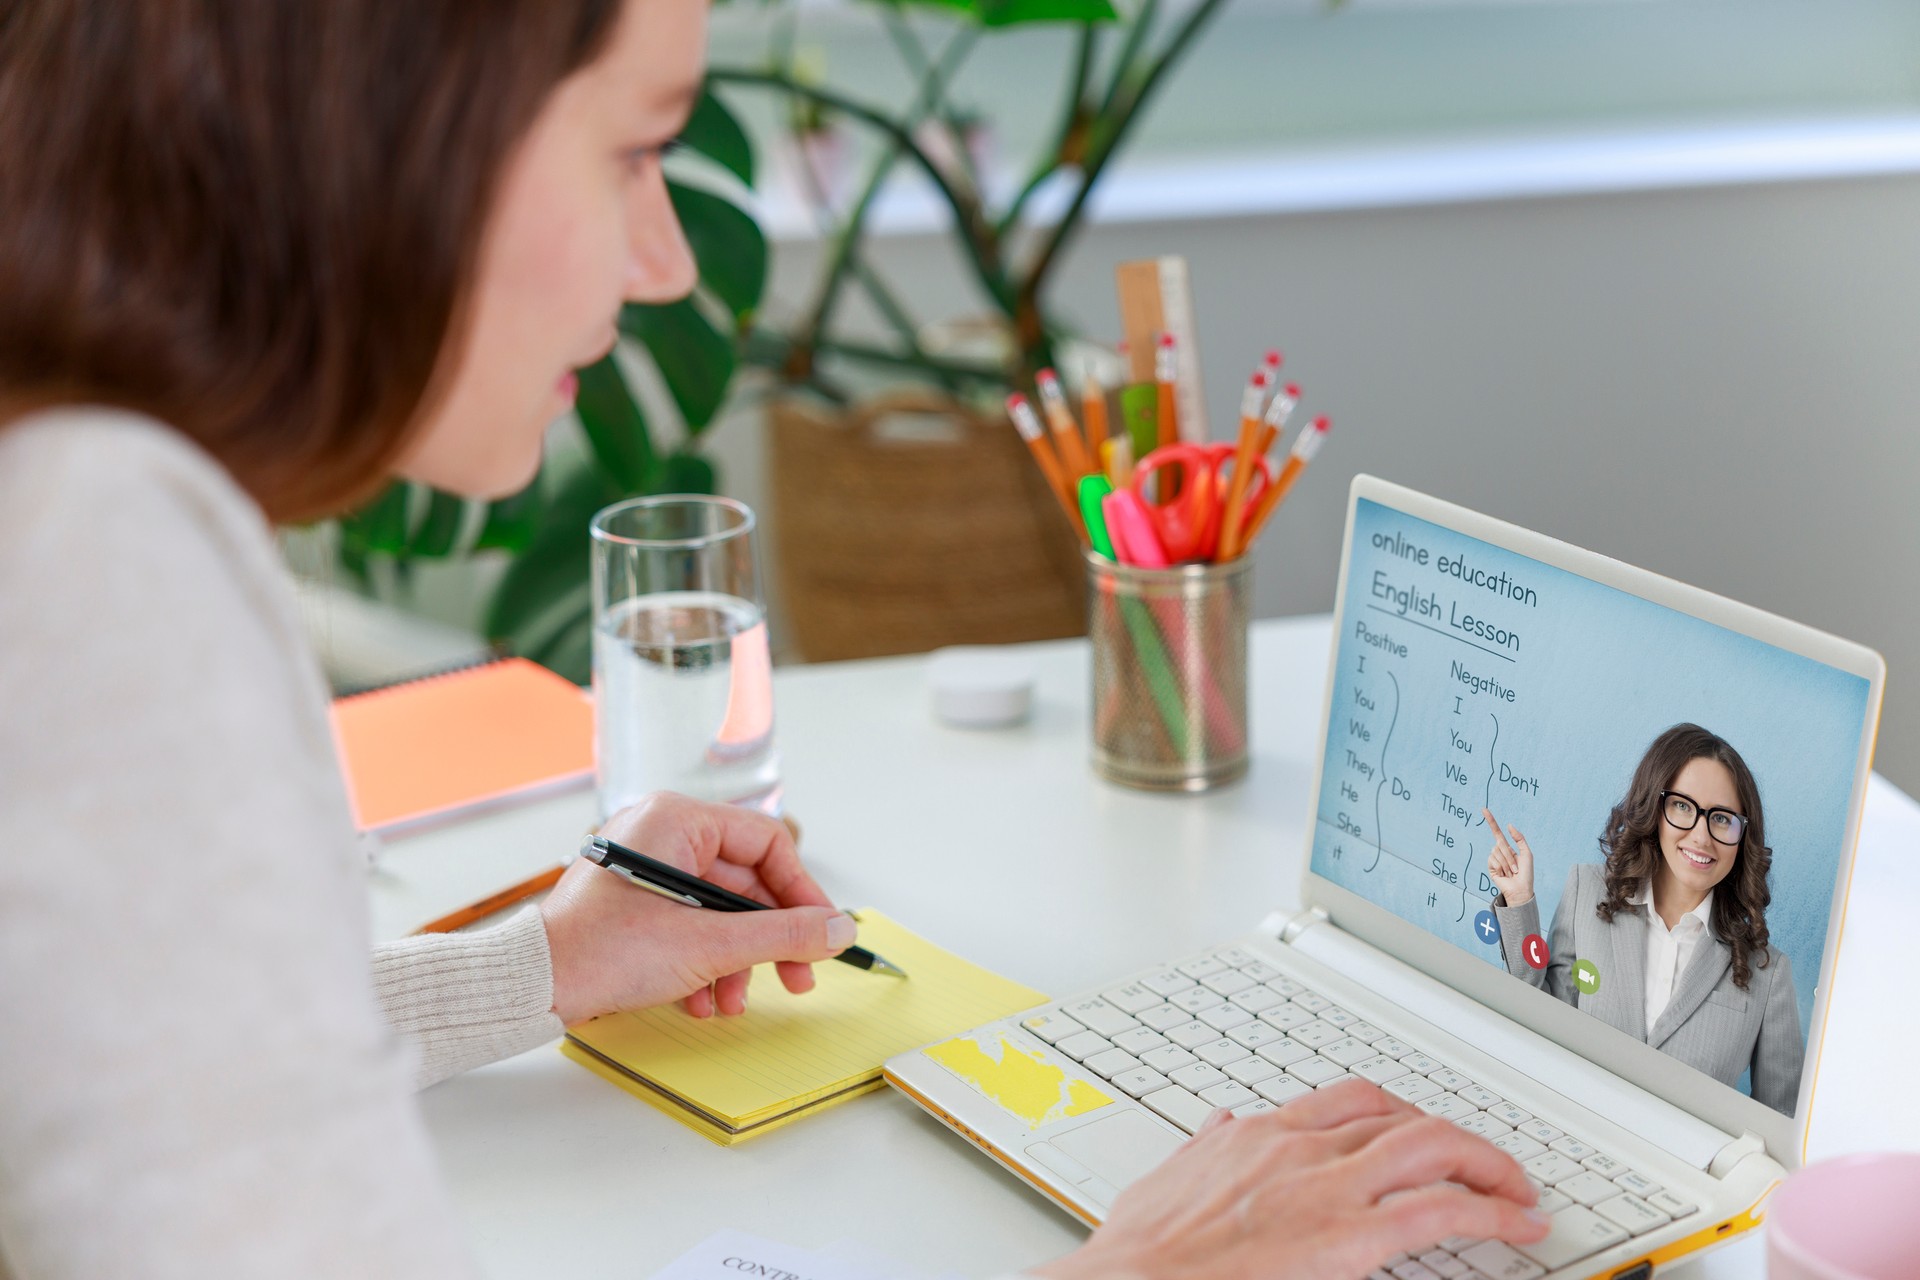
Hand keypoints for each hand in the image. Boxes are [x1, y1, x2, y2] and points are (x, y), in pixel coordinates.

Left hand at [539, 792, 854, 1024]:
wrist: (531, 987)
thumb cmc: (602, 952)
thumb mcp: (709, 945)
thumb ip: (783, 935)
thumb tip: (838, 930)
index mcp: (678, 820)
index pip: (766, 843)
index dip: (802, 891)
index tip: (822, 933)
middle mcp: (663, 834)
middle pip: (746, 882)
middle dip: (769, 940)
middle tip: (797, 978)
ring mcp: (647, 868)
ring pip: (719, 911)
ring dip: (736, 961)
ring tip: (732, 1001)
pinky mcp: (636, 902)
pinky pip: (690, 924)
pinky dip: (704, 963)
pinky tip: (701, 1000)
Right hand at [1032, 1081, 1547, 1279]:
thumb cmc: (1141, 1255)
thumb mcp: (1167, 1182)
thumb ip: (1203, 1151)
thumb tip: (1220, 1125)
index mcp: (1256, 1138)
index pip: (1346, 1102)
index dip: (1397, 1114)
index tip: (1421, 1132)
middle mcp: (1297, 1148)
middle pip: (1400, 1117)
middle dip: (1453, 1137)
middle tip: (1485, 1164)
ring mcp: (1325, 1188)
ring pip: (1430, 1146)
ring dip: (1486, 1163)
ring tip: (1515, 1190)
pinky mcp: (1347, 1236)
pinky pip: (1439, 1211)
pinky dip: (1491, 1212)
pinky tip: (1518, 1224)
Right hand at [1483, 806, 1534, 907]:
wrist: (1521, 889)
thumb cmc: (1526, 873)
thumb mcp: (1527, 853)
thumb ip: (1519, 838)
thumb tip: (1508, 825)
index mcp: (1508, 848)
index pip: (1497, 832)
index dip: (1491, 821)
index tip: (1484, 810)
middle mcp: (1500, 852)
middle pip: (1500, 844)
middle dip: (1509, 855)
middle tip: (1516, 868)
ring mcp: (1494, 859)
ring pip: (1496, 852)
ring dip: (1506, 863)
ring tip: (1511, 872)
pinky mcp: (1490, 867)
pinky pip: (1493, 860)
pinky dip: (1501, 867)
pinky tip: (1504, 874)